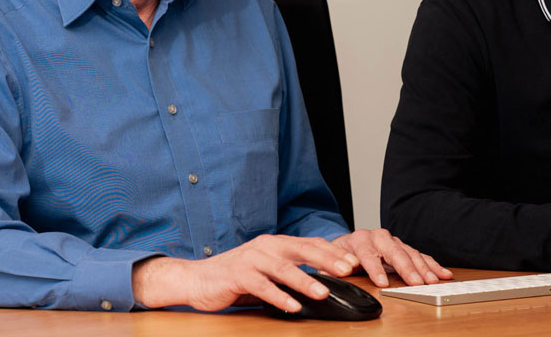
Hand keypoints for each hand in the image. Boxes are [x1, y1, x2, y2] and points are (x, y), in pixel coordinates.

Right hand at [132, 234, 359, 312]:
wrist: (197, 278)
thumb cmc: (235, 276)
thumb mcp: (266, 269)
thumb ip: (289, 271)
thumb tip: (321, 281)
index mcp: (275, 243)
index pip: (309, 244)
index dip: (332, 252)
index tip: (353, 262)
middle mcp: (265, 247)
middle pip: (301, 250)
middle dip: (327, 260)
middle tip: (348, 271)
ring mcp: (251, 259)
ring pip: (283, 268)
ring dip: (305, 280)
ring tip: (323, 292)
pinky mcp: (238, 275)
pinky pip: (262, 286)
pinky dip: (278, 296)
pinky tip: (292, 306)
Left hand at [332, 228, 452, 286]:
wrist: (344, 244)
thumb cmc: (339, 255)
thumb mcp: (329, 261)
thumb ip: (331, 268)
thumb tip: (335, 275)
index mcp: (359, 239)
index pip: (367, 253)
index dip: (375, 268)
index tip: (382, 282)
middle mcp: (378, 237)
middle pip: (394, 251)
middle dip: (406, 268)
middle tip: (416, 283)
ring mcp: (393, 242)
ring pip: (410, 253)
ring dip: (423, 268)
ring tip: (433, 281)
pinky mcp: (403, 248)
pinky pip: (420, 256)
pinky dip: (432, 265)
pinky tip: (443, 273)